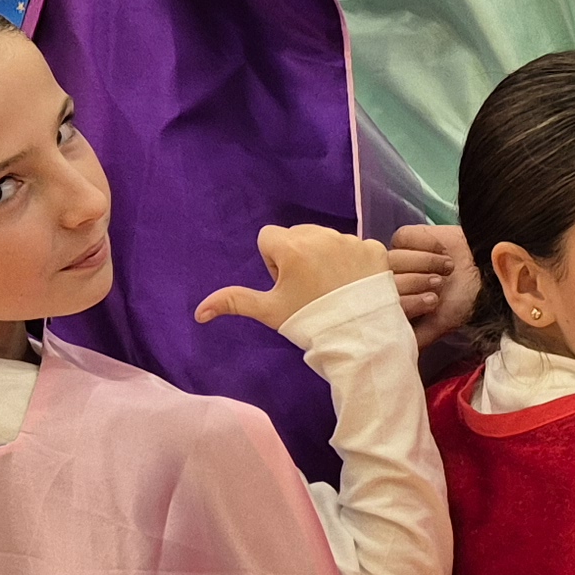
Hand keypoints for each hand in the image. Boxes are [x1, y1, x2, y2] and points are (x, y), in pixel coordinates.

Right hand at [195, 222, 392, 332]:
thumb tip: (199, 311)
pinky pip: (357, 247)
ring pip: (328, 239)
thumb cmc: (309, 323)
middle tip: (309, 289)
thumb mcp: (269, 311)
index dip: (273, 262)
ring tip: (333, 289)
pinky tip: (355, 286)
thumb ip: (233, 302)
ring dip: (325, 256)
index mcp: (292, 246)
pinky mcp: (375, 249)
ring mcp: (351, 241)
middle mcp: (322, 236)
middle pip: (299, 235)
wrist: (360, 340)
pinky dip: (354, 262)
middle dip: (298, 255)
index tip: (286, 285)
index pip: (269, 238)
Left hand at [384, 223, 476, 350]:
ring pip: (393, 258)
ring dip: (424, 262)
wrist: (485, 264)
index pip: (384, 301)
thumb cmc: (465, 296)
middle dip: (417, 282)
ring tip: (447, 267)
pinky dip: (423, 244)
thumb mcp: (443, 321)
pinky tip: (442, 250)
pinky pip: (401, 238)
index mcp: (397, 302)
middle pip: (386, 278)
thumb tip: (397, 352)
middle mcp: (392, 280)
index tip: (434, 302)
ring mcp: (397, 257)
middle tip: (441, 284)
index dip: (410, 301)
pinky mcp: (405, 237)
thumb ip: (419, 336)